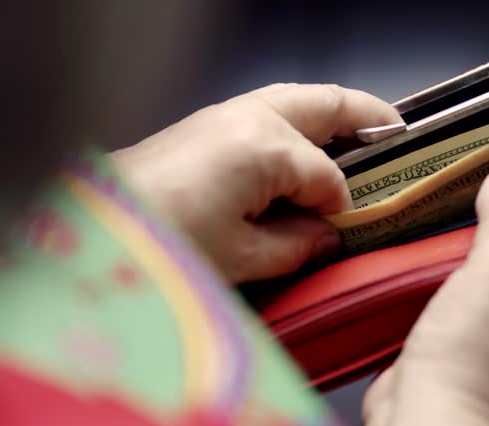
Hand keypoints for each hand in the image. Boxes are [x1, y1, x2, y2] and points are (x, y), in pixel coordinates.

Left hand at [111, 83, 400, 283]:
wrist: (88, 230)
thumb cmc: (161, 245)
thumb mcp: (239, 259)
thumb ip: (294, 245)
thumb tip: (324, 237)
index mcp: (265, 146)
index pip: (329, 176)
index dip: (343, 207)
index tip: (345, 232)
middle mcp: (248, 118)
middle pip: (324, 105)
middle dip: (365, 117)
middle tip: (400, 134)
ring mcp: (222, 116)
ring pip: (295, 103)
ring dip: (329, 117)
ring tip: (357, 139)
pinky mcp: (202, 127)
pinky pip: (266, 115)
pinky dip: (295, 128)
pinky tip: (300, 154)